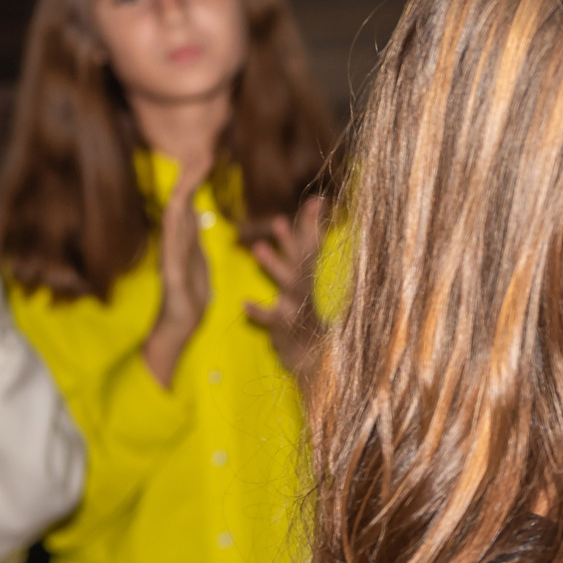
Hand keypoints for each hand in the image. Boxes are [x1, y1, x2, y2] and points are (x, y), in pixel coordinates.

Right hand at [143, 155, 214, 387]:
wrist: (178, 326)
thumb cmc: (188, 294)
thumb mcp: (197, 257)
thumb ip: (193, 233)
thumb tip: (192, 209)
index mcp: (184, 240)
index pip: (189, 203)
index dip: (196, 180)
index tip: (206, 155)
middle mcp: (174, 245)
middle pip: (180, 206)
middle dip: (189, 181)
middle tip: (201, 154)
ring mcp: (171, 260)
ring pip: (174, 225)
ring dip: (181, 201)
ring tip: (189, 179)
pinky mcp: (173, 278)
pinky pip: (174, 253)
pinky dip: (176, 234)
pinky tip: (179, 218)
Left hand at [243, 197, 327, 384]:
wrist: (312, 360)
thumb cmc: (303, 320)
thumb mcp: (302, 286)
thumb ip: (299, 258)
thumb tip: (288, 225)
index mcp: (309, 279)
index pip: (312, 247)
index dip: (313, 224)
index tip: (316, 201)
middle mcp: (306, 291)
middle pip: (301, 261)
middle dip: (291, 240)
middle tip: (278, 221)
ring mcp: (297, 309)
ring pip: (288, 284)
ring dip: (274, 266)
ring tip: (257, 248)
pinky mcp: (287, 329)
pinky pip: (272, 320)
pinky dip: (261, 313)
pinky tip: (246, 304)